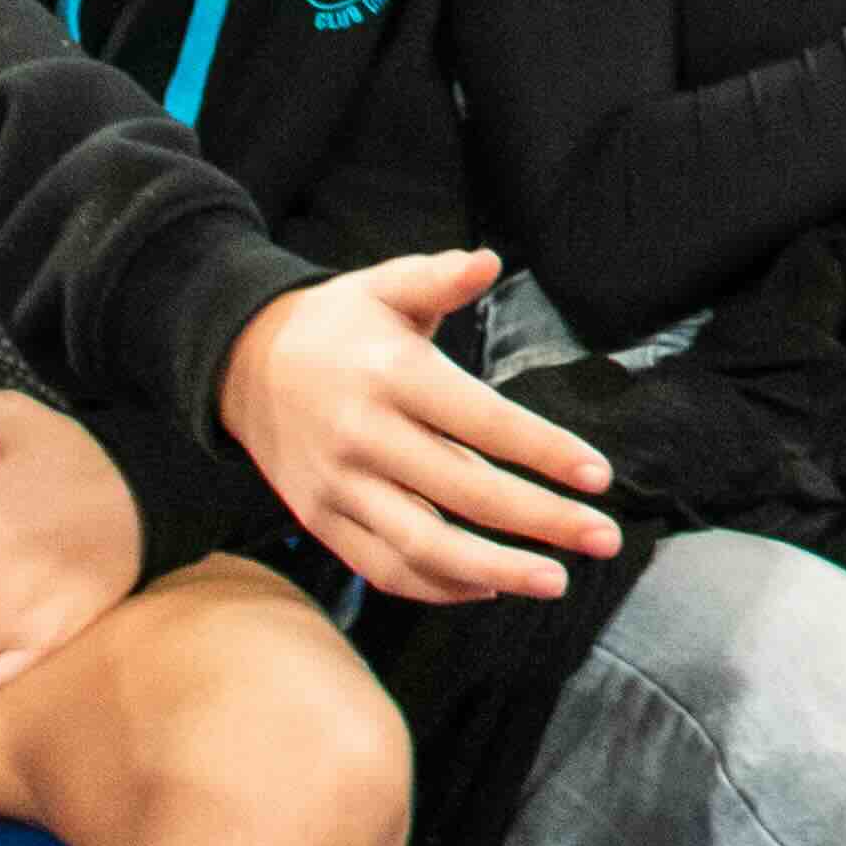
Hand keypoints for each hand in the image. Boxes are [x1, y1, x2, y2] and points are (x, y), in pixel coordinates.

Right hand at [212, 251, 619, 603]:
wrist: (239, 365)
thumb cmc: (336, 323)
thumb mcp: (383, 285)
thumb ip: (438, 278)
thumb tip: (488, 261)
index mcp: (393, 377)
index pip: (483, 422)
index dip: (545, 452)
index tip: (602, 477)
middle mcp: (364, 438)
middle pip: (464, 492)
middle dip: (541, 521)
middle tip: (606, 539)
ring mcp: (337, 487)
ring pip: (421, 544)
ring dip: (494, 569)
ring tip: (556, 582)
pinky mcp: (318, 520)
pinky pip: (380, 566)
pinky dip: (435, 584)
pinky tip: (490, 584)